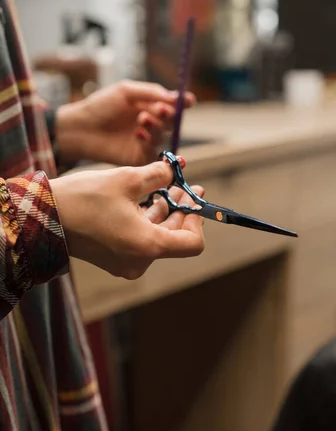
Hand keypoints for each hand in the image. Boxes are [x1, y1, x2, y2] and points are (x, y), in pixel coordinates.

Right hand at [51, 157, 204, 278]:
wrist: (43, 216)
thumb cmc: (84, 198)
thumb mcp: (127, 179)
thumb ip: (158, 175)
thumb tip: (175, 169)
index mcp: (148, 246)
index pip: (192, 242)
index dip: (197, 218)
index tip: (193, 196)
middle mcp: (139, 261)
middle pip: (175, 237)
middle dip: (181, 209)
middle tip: (186, 185)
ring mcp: (125, 262)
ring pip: (157, 236)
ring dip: (164, 211)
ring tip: (168, 185)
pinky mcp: (112, 257)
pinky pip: (140, 240)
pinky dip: (147, 220)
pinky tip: (147, 197)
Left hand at [56, 80, 195, 165]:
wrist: (79, 127)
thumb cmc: (100, 106)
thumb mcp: (126, 91)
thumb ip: (152, 92)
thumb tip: (176, 97)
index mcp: (149, 105)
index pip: (173, 104)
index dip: (182, 103)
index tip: (187, 101)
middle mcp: (151, 123)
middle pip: (172, 121)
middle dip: (170, 115)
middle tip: (161, 109)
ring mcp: (145, 140)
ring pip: (164, 135)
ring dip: (157, 126)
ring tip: (142, 119)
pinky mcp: (139, 157)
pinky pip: (154, 151)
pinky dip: (149, 140)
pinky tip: (138, 133)